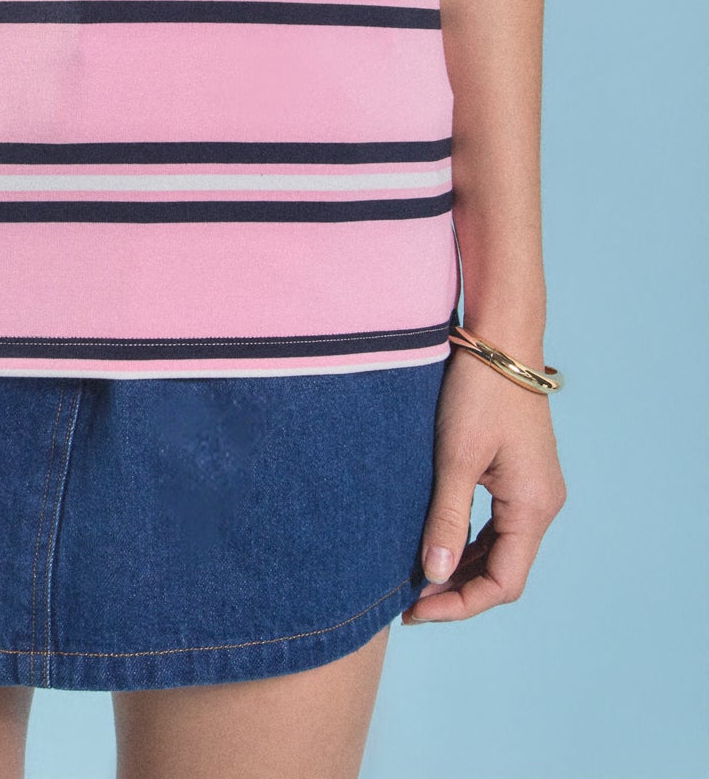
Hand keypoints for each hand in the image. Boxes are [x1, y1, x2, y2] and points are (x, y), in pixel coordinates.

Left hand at [400, 344, 566, 623]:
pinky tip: (435, 543)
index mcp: (533, 507)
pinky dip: (468, 540)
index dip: (460, 603)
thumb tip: (432, 576)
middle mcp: (542, 505)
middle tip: (407, 600)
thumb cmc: (479, 392)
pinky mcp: (520, 474)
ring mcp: (533, 489)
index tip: (416, 610)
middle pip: (503, 571)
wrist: (500, 339)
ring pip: (499, 549)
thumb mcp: (455, 458)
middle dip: (457, 589)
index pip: (503, 583)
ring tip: (415, 577)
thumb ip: (446, 519)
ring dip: (461, 566)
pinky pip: (497, 524)